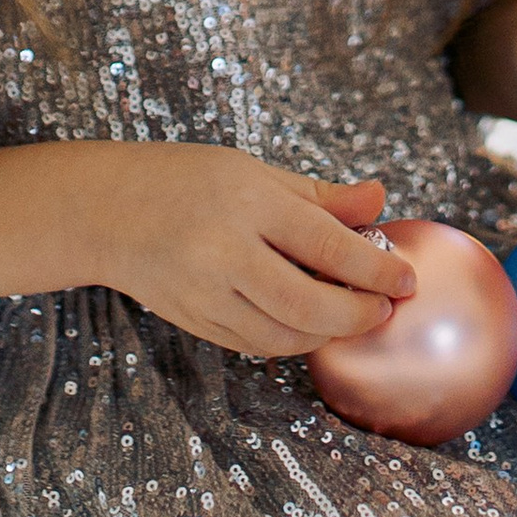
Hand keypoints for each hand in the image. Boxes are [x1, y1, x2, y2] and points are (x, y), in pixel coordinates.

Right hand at [80, 145, 414, 359]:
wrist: (108, 210)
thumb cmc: (187, 180)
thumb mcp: (256, 172)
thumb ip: (321, 196)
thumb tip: (380, 199)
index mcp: (249, 202)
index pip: (328, 245)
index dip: (376, 269)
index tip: (407, 280)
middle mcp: (226, 251)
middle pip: (309, 303)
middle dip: (357, 314)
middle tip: (384, 309)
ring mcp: (206, 292)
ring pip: (283, 335)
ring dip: (327, 333)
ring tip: (351, 315)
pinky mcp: (194, 321)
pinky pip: (255, 344)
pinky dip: (291, 340)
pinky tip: (309, 324)